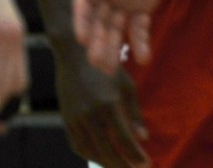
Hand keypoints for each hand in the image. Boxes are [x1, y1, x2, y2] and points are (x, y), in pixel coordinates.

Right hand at [58, 51, 149, 167]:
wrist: (75, 56)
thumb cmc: (107, 69)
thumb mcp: (126, 86)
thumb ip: (134, 113)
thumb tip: (143, 137)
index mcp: (109, 105)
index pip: (124, 138)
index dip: (135, 155)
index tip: (146, 165)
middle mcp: (90, 114)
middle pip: (107, 149)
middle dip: (122, 165)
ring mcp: (75, 118)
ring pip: (90, 150)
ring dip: (106, 163)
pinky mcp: (66, 119)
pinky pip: (77, 144)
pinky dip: (90, 154)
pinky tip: (101, 159)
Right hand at [73, 0, 198, 73]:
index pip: (84, 3)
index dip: (82, 21)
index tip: (83, 39)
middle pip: (98, 22)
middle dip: (96, 43)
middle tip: (98, 64)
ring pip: (114, 29)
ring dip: (112, 49)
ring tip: (111, 70)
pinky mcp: (145, 3)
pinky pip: (139, 27)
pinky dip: (140, 42)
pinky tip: (144, 58)